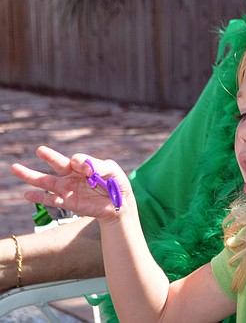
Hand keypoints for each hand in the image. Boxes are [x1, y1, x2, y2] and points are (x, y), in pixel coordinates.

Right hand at [10, 146, 129, 222]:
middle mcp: (73, 176)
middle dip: (48, 156)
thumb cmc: (116, 184)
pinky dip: (39, 197)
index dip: (80, 163)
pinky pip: (50, 199)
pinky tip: (28, 194)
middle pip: (56, 165)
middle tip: (38, 149)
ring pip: (47, 181)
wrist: (119, 205)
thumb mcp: (111, 170)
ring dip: (32, 176)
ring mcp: (68, 189)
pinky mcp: (67, 203)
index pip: (75, 160)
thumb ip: (96, 164)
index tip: (89, 170)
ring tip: (16, 168)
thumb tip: (77, 163)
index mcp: (83, 166)